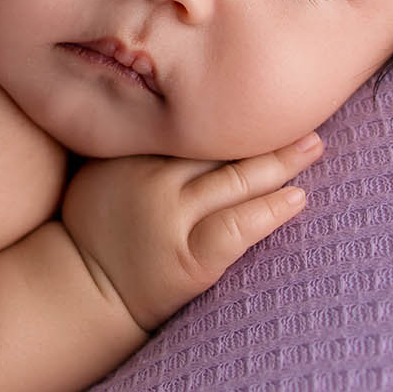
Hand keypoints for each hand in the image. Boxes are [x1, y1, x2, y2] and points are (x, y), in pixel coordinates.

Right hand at [59, 134, 322, 332]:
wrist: (79, 292)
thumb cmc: (97, 229)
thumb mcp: (101, 172)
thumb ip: (135, 143)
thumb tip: (178, 110)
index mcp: (131, 153)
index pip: (191, 125)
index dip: (229, 113)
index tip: (259, 99)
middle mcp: (151, 180)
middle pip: (219, 147)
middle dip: (264, 131)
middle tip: (303, 114)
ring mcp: (170, 219)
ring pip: (235, 181)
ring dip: (281, 163)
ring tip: (313, 147)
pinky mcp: (189, 259)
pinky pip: (239, 228)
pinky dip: (271, 211)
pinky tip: (297, 199)